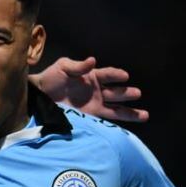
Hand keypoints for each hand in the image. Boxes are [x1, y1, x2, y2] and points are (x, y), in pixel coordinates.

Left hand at [33, 57, 147, 122]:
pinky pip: (107, 119)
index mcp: (92, 77)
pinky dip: (118, 123)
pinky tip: (129, 126)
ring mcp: (95, 105)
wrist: (40, 97)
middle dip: (126, 93)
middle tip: (137, 93)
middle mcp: (97, 91)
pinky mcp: (91, 117)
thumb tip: (93, 60)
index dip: (116, 75)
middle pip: (116, 92)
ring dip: (130, 111)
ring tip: (145, 115)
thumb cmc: (51, 78)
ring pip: (117, 109)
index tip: (125, 76)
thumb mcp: (63, 67)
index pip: (108, 75)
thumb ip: (78, 66)